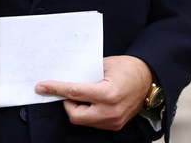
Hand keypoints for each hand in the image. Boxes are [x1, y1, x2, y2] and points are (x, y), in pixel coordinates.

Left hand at [34, 55, 151, 130]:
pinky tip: (93, 102)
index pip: (74, 93)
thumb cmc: (128, 68)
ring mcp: (114, 120)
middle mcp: (110, 110)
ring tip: (85, 96)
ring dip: (78, 109)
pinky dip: (89, 113)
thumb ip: (85, 74)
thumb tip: (66, 77)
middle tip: (70, 93)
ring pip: (84, 121)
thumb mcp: (104, 65)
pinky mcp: (116, 125)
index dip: (56, 89)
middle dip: (68, 104)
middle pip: (75, 115)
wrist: (149, 78)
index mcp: (107, 93)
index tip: (42, 87)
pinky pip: (94, 122)